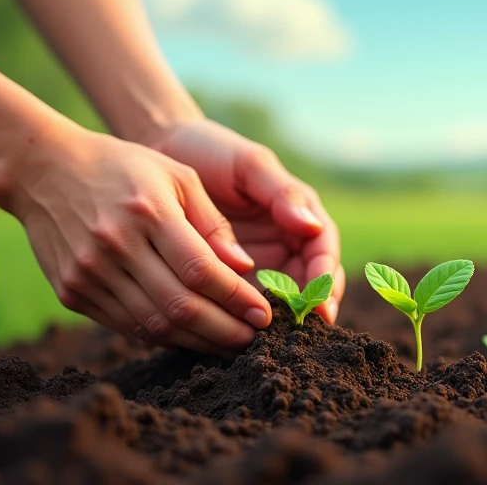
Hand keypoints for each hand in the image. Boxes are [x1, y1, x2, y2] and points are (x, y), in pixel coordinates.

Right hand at [0, 126, 272, 352]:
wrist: (42, 170)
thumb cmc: (122, 167)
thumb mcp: (176, 176)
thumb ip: (213, 222)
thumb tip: (245, 268)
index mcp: (147, 211)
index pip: (201, 270)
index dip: (236, 299)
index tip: (263, 314)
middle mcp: (115, 245)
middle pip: (179, 306)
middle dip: (224, 330)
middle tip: (252, 339)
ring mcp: (89, 273)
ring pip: (153, 325)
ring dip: (197, 342)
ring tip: (227, 344)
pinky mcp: (71, 292)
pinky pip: (126, 327)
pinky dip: (163, 336)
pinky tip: (189, 335)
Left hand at [147, 119, 344, 322]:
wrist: (161, 151)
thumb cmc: (211, 151)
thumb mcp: (249, 166)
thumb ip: (281, 193)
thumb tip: (312, 227)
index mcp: (298, 215)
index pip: (323, 252)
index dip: (326, 279)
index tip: (321, 302)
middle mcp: (284, 243)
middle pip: (310, 284)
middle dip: (309, 307)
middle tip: (300, 329)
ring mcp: (257, 263)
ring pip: (278, 300)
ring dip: (278, 320)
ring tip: (269, 336)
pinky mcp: (226, 278)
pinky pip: (240, 304)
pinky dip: (241, 319)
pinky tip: (236, 331)